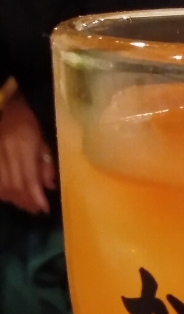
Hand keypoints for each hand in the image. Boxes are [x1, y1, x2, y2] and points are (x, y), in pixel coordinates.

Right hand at [0, 88, 55, 213]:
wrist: (4, 104)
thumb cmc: (27, 120)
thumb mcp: (42, 139)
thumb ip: (45, 162)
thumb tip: (50, 185)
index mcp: (24, 146)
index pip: (29, 178)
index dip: (36, 197)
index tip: (44, 208)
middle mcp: (7, 152)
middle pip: (15, 186)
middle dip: (26, 201)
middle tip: (36, 209)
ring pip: (3, 186)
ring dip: (14, 199)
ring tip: (25, 205)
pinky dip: (2, 192)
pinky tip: (9, 196)